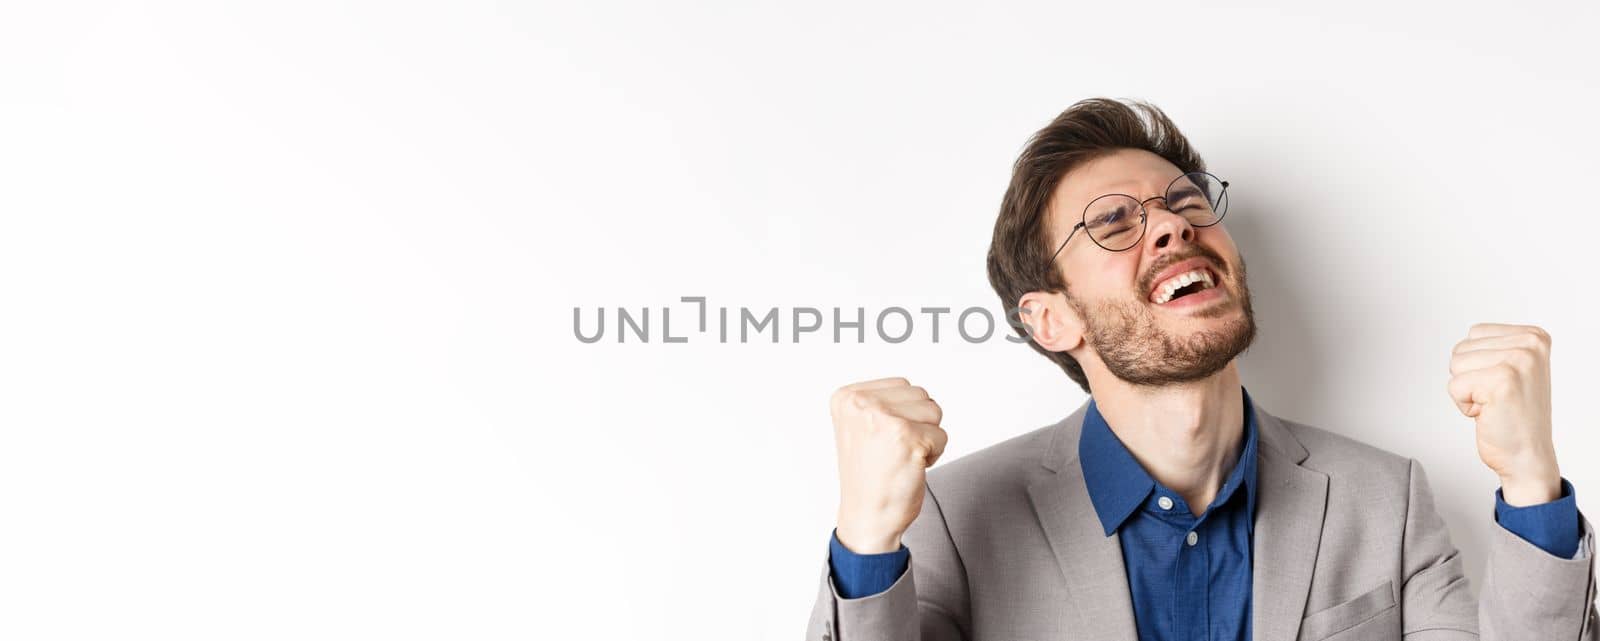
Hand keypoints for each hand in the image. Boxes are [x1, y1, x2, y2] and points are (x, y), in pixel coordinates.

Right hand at [831, 377, 947, 553]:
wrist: (867, 518)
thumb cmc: (868, 477)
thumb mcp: (860, 427)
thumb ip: (881, 402)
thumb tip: (916, 392)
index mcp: (847, 397)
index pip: (901, 385)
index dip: (903, 415)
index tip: (882, 440)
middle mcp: (861, 403)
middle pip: (921, 395)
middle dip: (918, 424)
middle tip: (893, 452)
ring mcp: (884, 419)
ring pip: (934, 411)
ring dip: (927, 438)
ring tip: (901, 458)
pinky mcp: (907, 437)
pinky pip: (941, 436)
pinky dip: (934, 455)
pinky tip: (909, 468)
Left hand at [1447, 323, 1560, 505]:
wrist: (1528, 457)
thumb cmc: (1515, 417)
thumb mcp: (1514, 369)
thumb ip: (1496, 347)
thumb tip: (1468, 336)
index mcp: (1534, 336)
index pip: (1474, 333)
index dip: (1478, 364)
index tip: (1503, 384)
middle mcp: (1530, 344)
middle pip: (1461, 348)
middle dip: (1470, 378)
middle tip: (1498, 398)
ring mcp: (1519, 361)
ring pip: (1455, 365)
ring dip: (1467, 391)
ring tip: (1494, 404)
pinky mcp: (1502, 381)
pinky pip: (1454, 386)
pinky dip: (1464, 405)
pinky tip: (1489, 414)